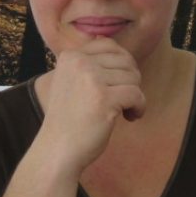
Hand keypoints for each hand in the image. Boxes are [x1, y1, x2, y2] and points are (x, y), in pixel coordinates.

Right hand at [38, 38, 144, 173]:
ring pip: (134, 77)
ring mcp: (91, 79)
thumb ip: (89, 63)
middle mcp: (79, 62)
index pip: (110, 46)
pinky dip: (139, 107)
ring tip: (122, 111)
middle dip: (129, 81)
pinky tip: (129, 117)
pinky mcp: (104, 98)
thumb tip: (116, 46)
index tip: (116, 85)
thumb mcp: (72, 81)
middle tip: (121, 100)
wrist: (57, 150)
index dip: (121, 65)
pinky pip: (137, 94)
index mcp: (70, 56)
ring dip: (134, 96)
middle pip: (125, 61)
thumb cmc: (70, 119)